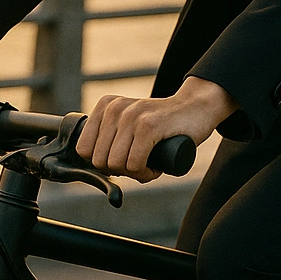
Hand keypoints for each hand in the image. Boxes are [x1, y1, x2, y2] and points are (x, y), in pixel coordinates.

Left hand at [76, 77, 236, 182]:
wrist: (196, 107)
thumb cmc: (162, 124)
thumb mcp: (129, 125)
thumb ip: (110, 138)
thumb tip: (94, 170)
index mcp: (105, 106)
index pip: (84, 150)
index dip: (103, 163)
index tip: (123, 159)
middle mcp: (114, 108)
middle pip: (99, 161)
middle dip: (120, 170)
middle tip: (139, 163)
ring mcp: (131, 115)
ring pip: (116, 165)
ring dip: (135, 173)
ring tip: (149, 163)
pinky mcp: (149, 125)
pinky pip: (135, 164)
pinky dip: (146, 173)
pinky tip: (156, 165)